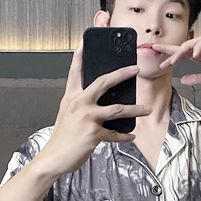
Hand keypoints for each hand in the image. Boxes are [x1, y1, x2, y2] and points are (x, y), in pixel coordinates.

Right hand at [36, 41, 151, 177]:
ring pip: (118, 109)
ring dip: (136, 109)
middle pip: (104, 81)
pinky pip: (115, 133)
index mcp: (71, 96)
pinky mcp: (93, 133)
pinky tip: (131, 135)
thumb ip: (81, 103)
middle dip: (122, 73)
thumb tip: (103, 98)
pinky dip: (125, 135)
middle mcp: (78, 103)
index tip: (85, 41)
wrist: (53, 158)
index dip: (80, 55)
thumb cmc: (62, 137)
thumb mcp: (68, 114)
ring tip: (147, 109)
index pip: (76, 71)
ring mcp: (86, 117)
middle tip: (135, 69)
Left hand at [152, 28, 200, 85]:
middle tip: (156, 52)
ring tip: (174, 60)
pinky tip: (196, 55)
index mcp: (199, 56)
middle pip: (181, 48)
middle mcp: (200, 47)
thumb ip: (197, 78)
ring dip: (181, 52)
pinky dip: (199, 47)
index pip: (181, 56)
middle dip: (169, 51)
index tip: (160, 64)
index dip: (170, 58)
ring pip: (190, 44)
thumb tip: (182, 80)